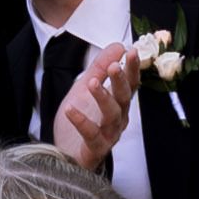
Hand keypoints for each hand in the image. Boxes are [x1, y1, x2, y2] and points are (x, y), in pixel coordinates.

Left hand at [53, 42, 138, 170]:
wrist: (65, 152)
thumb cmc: (81, 119)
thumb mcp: (86, 87)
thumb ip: (100, 67)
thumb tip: (118, 46)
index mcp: (119, 103)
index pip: (131, 84)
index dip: (133, 69)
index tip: (132, 51)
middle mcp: (118, 119)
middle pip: (124, 98)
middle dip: (120, 81)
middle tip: (114, 66)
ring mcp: (108, 135)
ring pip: (112, 116)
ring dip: (103, 98)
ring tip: (92, 83)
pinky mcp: (95, 149)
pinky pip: (91, 136)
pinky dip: (81, 122)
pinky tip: (69, 110)